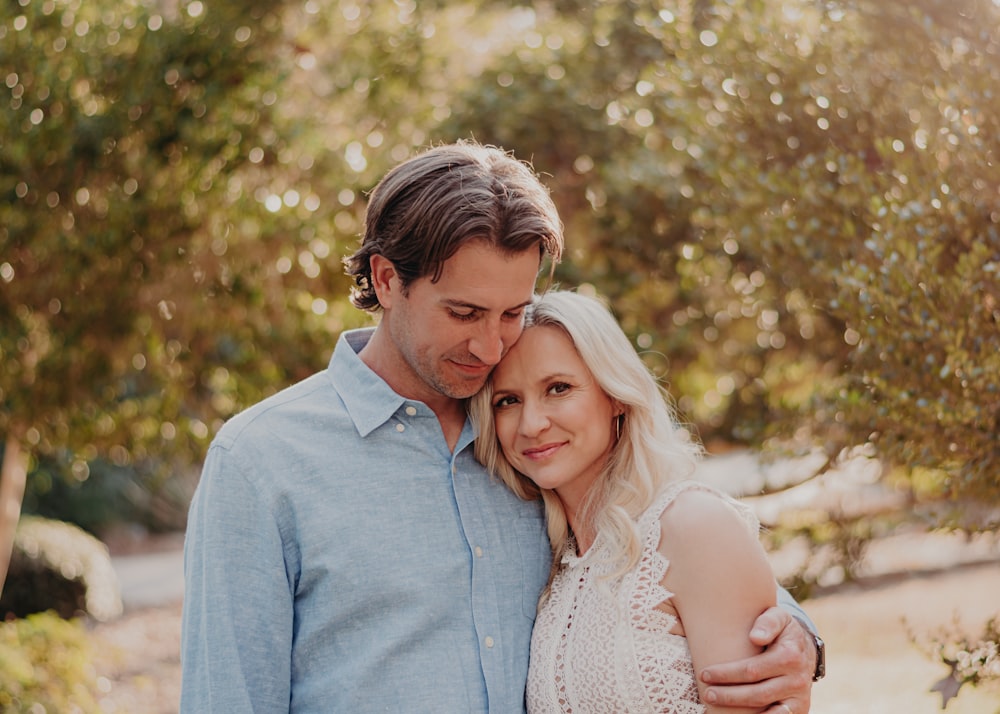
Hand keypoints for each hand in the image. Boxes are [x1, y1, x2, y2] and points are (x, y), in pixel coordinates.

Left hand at [699, 607, 813, 711]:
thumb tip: (755, 637)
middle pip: (757, 693)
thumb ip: (767, 622)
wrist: (804, 648)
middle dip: (728, 695)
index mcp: (790, 655)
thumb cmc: (782, 630)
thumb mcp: (778, 617)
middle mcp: (797, 679)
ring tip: (717, 705)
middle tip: (706, 694)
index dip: (726, 674)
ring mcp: (799, 696)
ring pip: (766, 709)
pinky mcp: (799, 708)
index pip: (752, 670)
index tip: (704, 674)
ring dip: (740, 711)